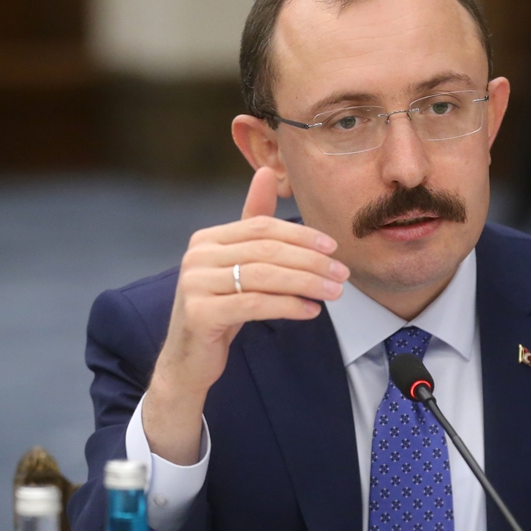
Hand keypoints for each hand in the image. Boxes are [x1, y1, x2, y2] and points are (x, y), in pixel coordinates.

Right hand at [142, 166, 348, 464]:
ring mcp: (195, 284)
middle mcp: (197, 256)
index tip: (333, 246)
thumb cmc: (220, 308)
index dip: (300, 235)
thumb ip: (253, 222)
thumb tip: (268, 171)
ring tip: (335, 292)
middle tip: (342, 272)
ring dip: (307, 283)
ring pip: (264, 276)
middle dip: (310, 260)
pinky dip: (288, 305)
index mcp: (207, 239)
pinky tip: (310, 310)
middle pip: (266, 250)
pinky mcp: (201, 313)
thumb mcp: (238, 265)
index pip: (262, 227)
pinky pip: (255, 304)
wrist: (188, 359)